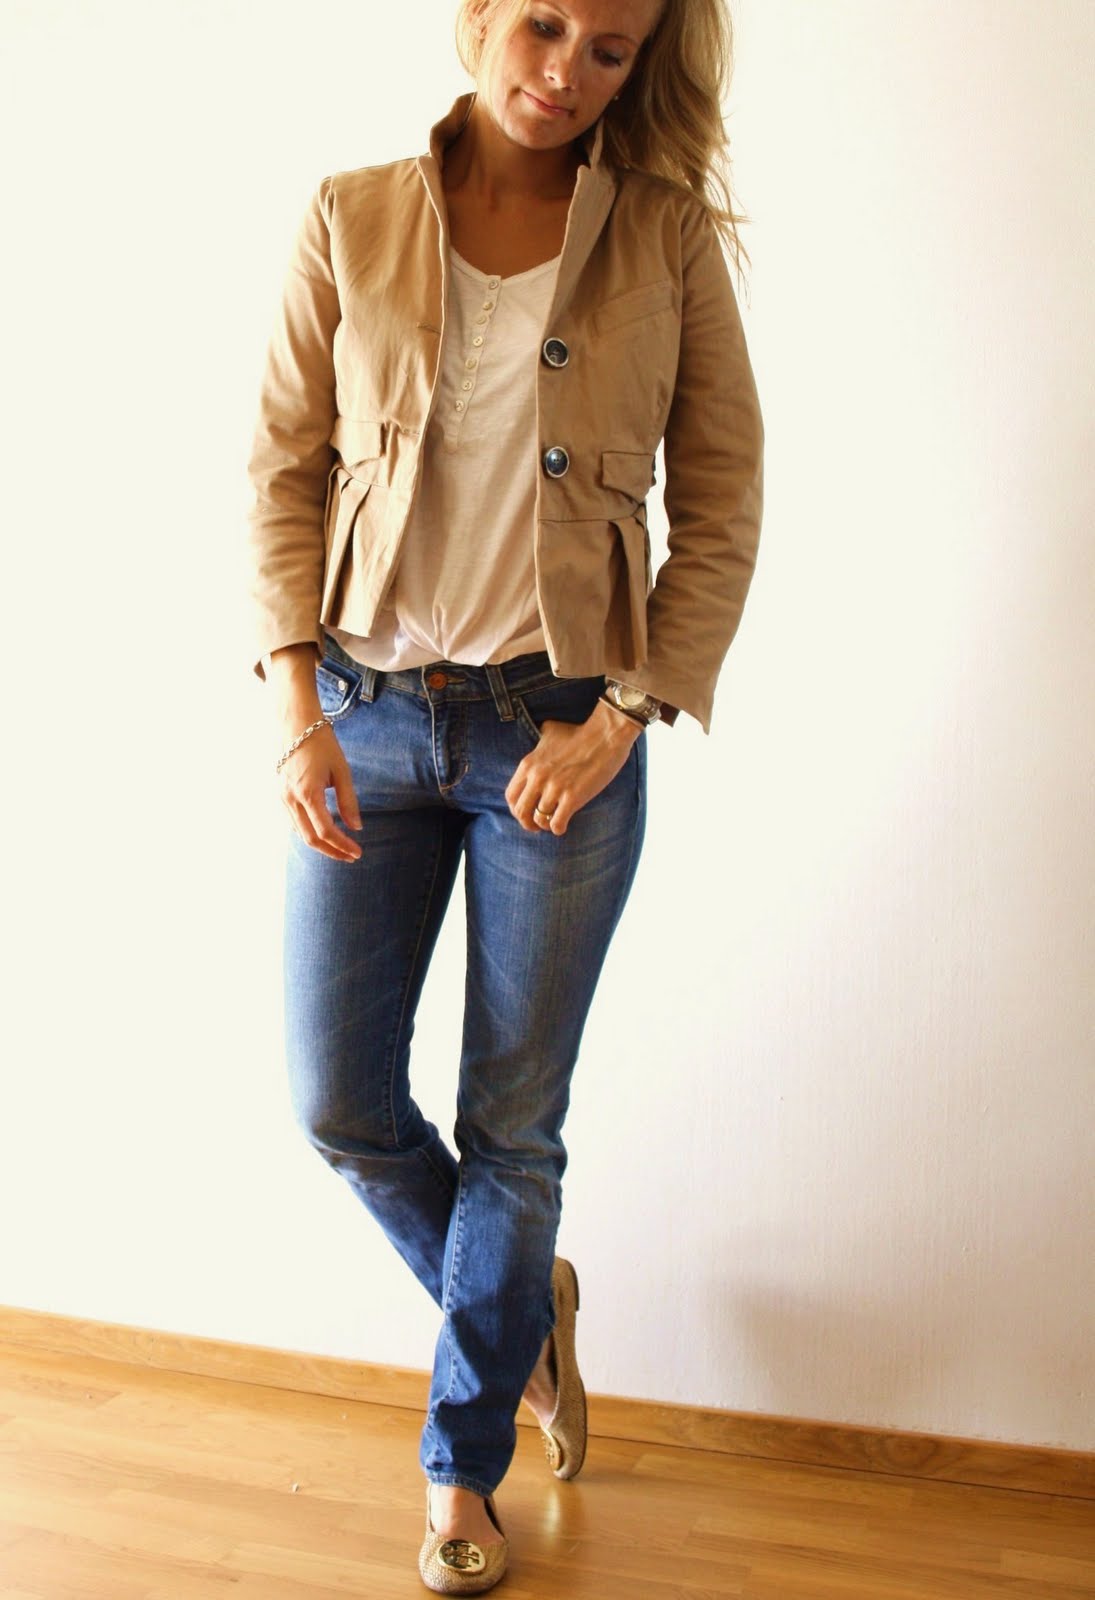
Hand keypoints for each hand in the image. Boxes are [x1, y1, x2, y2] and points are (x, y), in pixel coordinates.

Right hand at [279, 723, 362, 861]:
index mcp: (307, 793)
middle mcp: (291, 799)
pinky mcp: (280, 794)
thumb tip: (356, 827)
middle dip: (332, 851)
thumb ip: (348, 801)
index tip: (357, 852)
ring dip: (320, 844)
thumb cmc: (321, 742)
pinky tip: (322, 833)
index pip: (326, 831)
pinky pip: (293, 821)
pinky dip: (308, 832)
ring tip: (339, 848)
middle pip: (310, 839)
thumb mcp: (341, 771)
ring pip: (300, 833)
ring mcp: (282, 797)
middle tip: (350, 856)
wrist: (295, 722)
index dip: (343, 845)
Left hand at [505, 698, 641, 835]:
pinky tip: (563, 826)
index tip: (526, 813)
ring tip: (553, 823)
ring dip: (545, 825)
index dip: (516, 809)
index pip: (511, 795)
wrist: (605, 736)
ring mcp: (554, 788)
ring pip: (539, 820)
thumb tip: (539, 739)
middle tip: (537, 826)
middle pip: (521, 811)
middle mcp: (537, 778)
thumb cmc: (580, 733)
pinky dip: (558, 829)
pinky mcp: (572, 797)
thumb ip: (539, 742)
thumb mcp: (550, 732)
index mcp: (528, 764)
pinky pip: (557, 823)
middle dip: (527, 823)